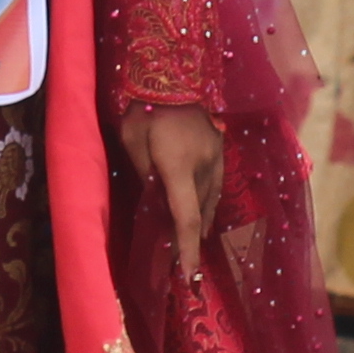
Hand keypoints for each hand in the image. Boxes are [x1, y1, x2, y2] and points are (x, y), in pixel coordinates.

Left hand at [132, 105, 224, 277]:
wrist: (175, 73)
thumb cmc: (144, 107)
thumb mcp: (132, 141)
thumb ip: (145, 175)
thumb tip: (155, 202)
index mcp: (179, 166)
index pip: (185, 219)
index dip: (187, 252)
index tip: (190, 279)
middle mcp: (204, 166)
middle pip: (197, 214)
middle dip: (187, 241)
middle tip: (176, 264)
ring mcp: (217, 158)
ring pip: (209, 203)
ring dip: (198, 224)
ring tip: (187, 244)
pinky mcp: (221, 151)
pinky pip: (215, 187)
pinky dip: (206, 205)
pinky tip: (198, 213)